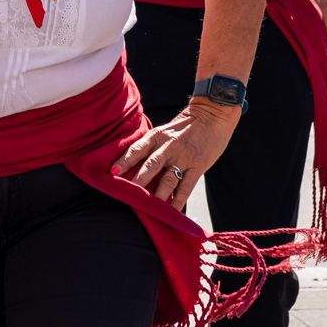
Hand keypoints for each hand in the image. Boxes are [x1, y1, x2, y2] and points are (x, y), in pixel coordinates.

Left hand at [113, 97, 240, 209]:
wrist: (213, 115)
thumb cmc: (186, 126)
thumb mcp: (165, 131)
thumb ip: (153, 147)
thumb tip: (137, 166)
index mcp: (157, 136)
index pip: (137, 149)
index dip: (125, 160)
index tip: (113, 172)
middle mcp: (168, 146)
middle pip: (150, 165)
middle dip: (138, 181)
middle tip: (127, 195)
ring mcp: (183, 157)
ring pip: (167, 179)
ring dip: (157, 194)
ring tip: (149, 208)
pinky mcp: (198, 166)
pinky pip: (186, 186)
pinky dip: (178, 200)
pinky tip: (172, 211)